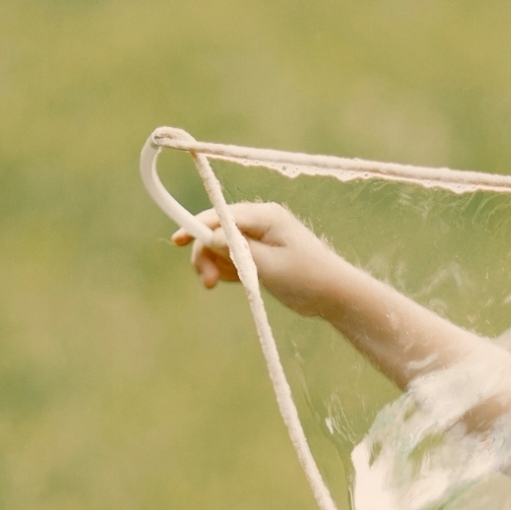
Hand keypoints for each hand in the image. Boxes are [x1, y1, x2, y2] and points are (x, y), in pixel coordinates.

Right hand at [172, 201, 350, 320]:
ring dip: (215, 265)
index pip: (222, 215)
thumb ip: (238, 250)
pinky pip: (233, 259)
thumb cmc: (306, 277)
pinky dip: (227, 270)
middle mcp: (260, 222)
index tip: (178, 240)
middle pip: (218, 231)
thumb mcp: (268, 265)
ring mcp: (260, 238)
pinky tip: (232, 282)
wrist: (333, 294)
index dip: (197, 226)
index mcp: (264, 216)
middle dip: (207, 254)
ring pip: (223, 247)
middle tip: (207, 284)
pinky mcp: (260, 255)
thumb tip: (209, 236)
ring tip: (218, 285)